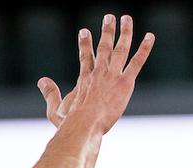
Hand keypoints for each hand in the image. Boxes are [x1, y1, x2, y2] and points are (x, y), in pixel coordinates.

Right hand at [38, 14, 153, 132]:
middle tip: (109, 17)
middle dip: (106, 31)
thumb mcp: (55, 109)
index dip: (85, 44)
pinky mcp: (124, 82)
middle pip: (103, 47)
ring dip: (124, 32)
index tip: (84, 31)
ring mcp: (112, 75)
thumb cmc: (70, 123)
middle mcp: (98, 72)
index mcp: (84, 79)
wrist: (84, 124)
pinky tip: (150, 37)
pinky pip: (136, 61)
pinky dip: (144, 48)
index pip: (85, 57)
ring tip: (126, 19)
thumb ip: (50, 93)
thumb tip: (42, 80)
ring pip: (120, 48)